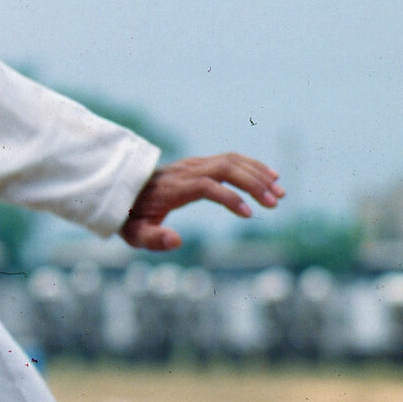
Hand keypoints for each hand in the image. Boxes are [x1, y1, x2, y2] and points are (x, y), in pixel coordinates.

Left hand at [121, 153, 284, 252]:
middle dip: (252, 183)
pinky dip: (252, 166)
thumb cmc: (130, 217)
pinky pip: (230, 159)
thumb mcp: (134, 234)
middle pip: (224, 167)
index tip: (249, 214)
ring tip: (280, 193)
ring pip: (230, 160)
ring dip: (258, 174)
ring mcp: (193, 164)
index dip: (228, 197)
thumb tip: (176, 241)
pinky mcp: (199, 164)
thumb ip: (152, 239)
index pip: (206, 185)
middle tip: (275, 203)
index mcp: (173, 188)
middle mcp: (185, 170)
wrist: (122, 192)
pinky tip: (271, 177)